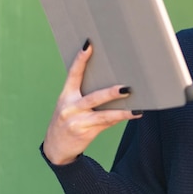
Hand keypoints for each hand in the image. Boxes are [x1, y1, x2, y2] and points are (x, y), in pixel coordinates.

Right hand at [42, 40, 142, 164]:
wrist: (56, 148)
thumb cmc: (68, 120)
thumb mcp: (70, 106)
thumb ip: (85, 95)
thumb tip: (112, 85)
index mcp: (66, 96)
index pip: (73, 74)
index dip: (80, 59)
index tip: (89, 45)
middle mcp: (70, 107)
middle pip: (93, 98)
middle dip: (110, 93)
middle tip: (126, 88)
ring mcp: (77, 121)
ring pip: (103, 115)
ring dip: (122, 112)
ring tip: (136, 109)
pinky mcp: (85, 132)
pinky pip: (106, 124)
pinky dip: (119, 119)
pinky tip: (133, 114)